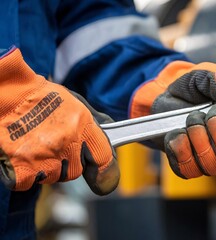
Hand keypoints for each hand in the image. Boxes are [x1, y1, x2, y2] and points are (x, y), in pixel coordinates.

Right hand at [0, 47, 118, 194]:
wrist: (6, 94)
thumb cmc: (38, 96)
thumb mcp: (74, 102)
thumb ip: (92, 122)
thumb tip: (112, 132)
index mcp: (82, 125)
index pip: (104, 158)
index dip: (103, 170)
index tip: (103, 179)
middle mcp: (65, 143)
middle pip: (75, 172)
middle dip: (66, 164)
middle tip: (51, 147)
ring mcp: (43, 157)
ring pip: (52, 178)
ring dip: (44, 168)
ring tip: (33, 146)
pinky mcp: (21, 168)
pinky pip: (28, 183)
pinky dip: (22, 174)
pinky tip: (20, 155)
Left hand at [130, 61, 215, 178]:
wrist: (163, 94)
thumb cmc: (192, 88)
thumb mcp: (207, 76)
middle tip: (210, 115)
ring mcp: (212, 160)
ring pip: (213, 166)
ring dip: (199, 138)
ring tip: (192, 118)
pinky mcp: (189, 166)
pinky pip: (189, 169)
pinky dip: (181, 149)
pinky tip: (179, 133)